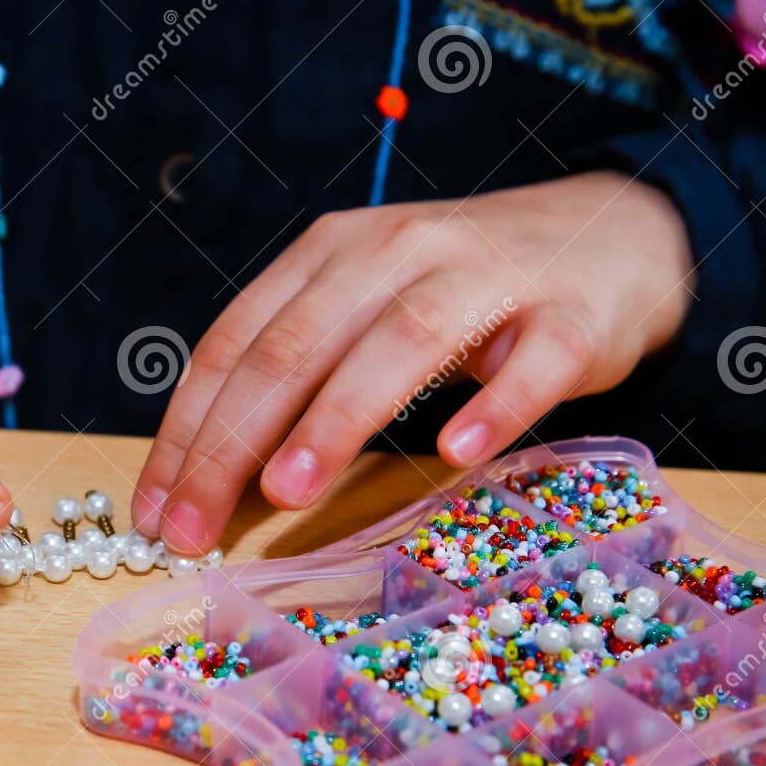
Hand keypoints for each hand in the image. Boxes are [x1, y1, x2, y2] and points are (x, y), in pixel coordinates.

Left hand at [132, 172, 694, 553]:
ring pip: (400, 343)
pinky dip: (492, 407)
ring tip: (288, 490)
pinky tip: (455, 454)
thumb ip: (295, 375)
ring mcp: (485, 276)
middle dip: (232, 442)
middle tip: (192, 528)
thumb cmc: (460, 294)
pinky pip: (531, 364)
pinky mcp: (570, 315)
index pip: (237, 344)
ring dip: (337, 418)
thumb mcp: (361, 311)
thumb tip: (209, 478)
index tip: (153, 513)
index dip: (187, 429)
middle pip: (296, 348)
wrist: (612, 237)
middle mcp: (394, 251)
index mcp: (329, 255)